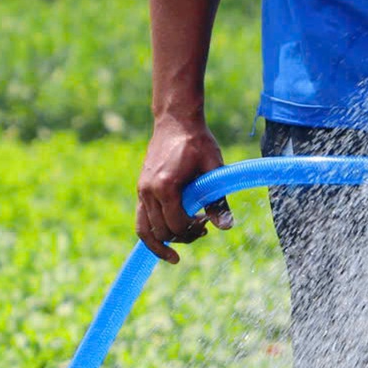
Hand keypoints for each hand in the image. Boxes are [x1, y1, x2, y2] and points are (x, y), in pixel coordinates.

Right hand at [137, 115, 232, 263]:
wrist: (176, 121)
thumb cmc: (197, 143)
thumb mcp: (213, 169)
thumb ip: (218, 200)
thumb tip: (227, 227)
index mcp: (165, 187)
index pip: (176, 224)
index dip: (193, 231)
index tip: (207, 223)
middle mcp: (148, 191)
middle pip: (161, 231)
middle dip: (182, 237)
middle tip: (203, 228)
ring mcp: (142, 191)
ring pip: (145, 230)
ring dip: (165, 241)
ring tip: (181, 246)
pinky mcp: (141, 189)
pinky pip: (141, 220)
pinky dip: (151, 233)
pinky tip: (167, 239)